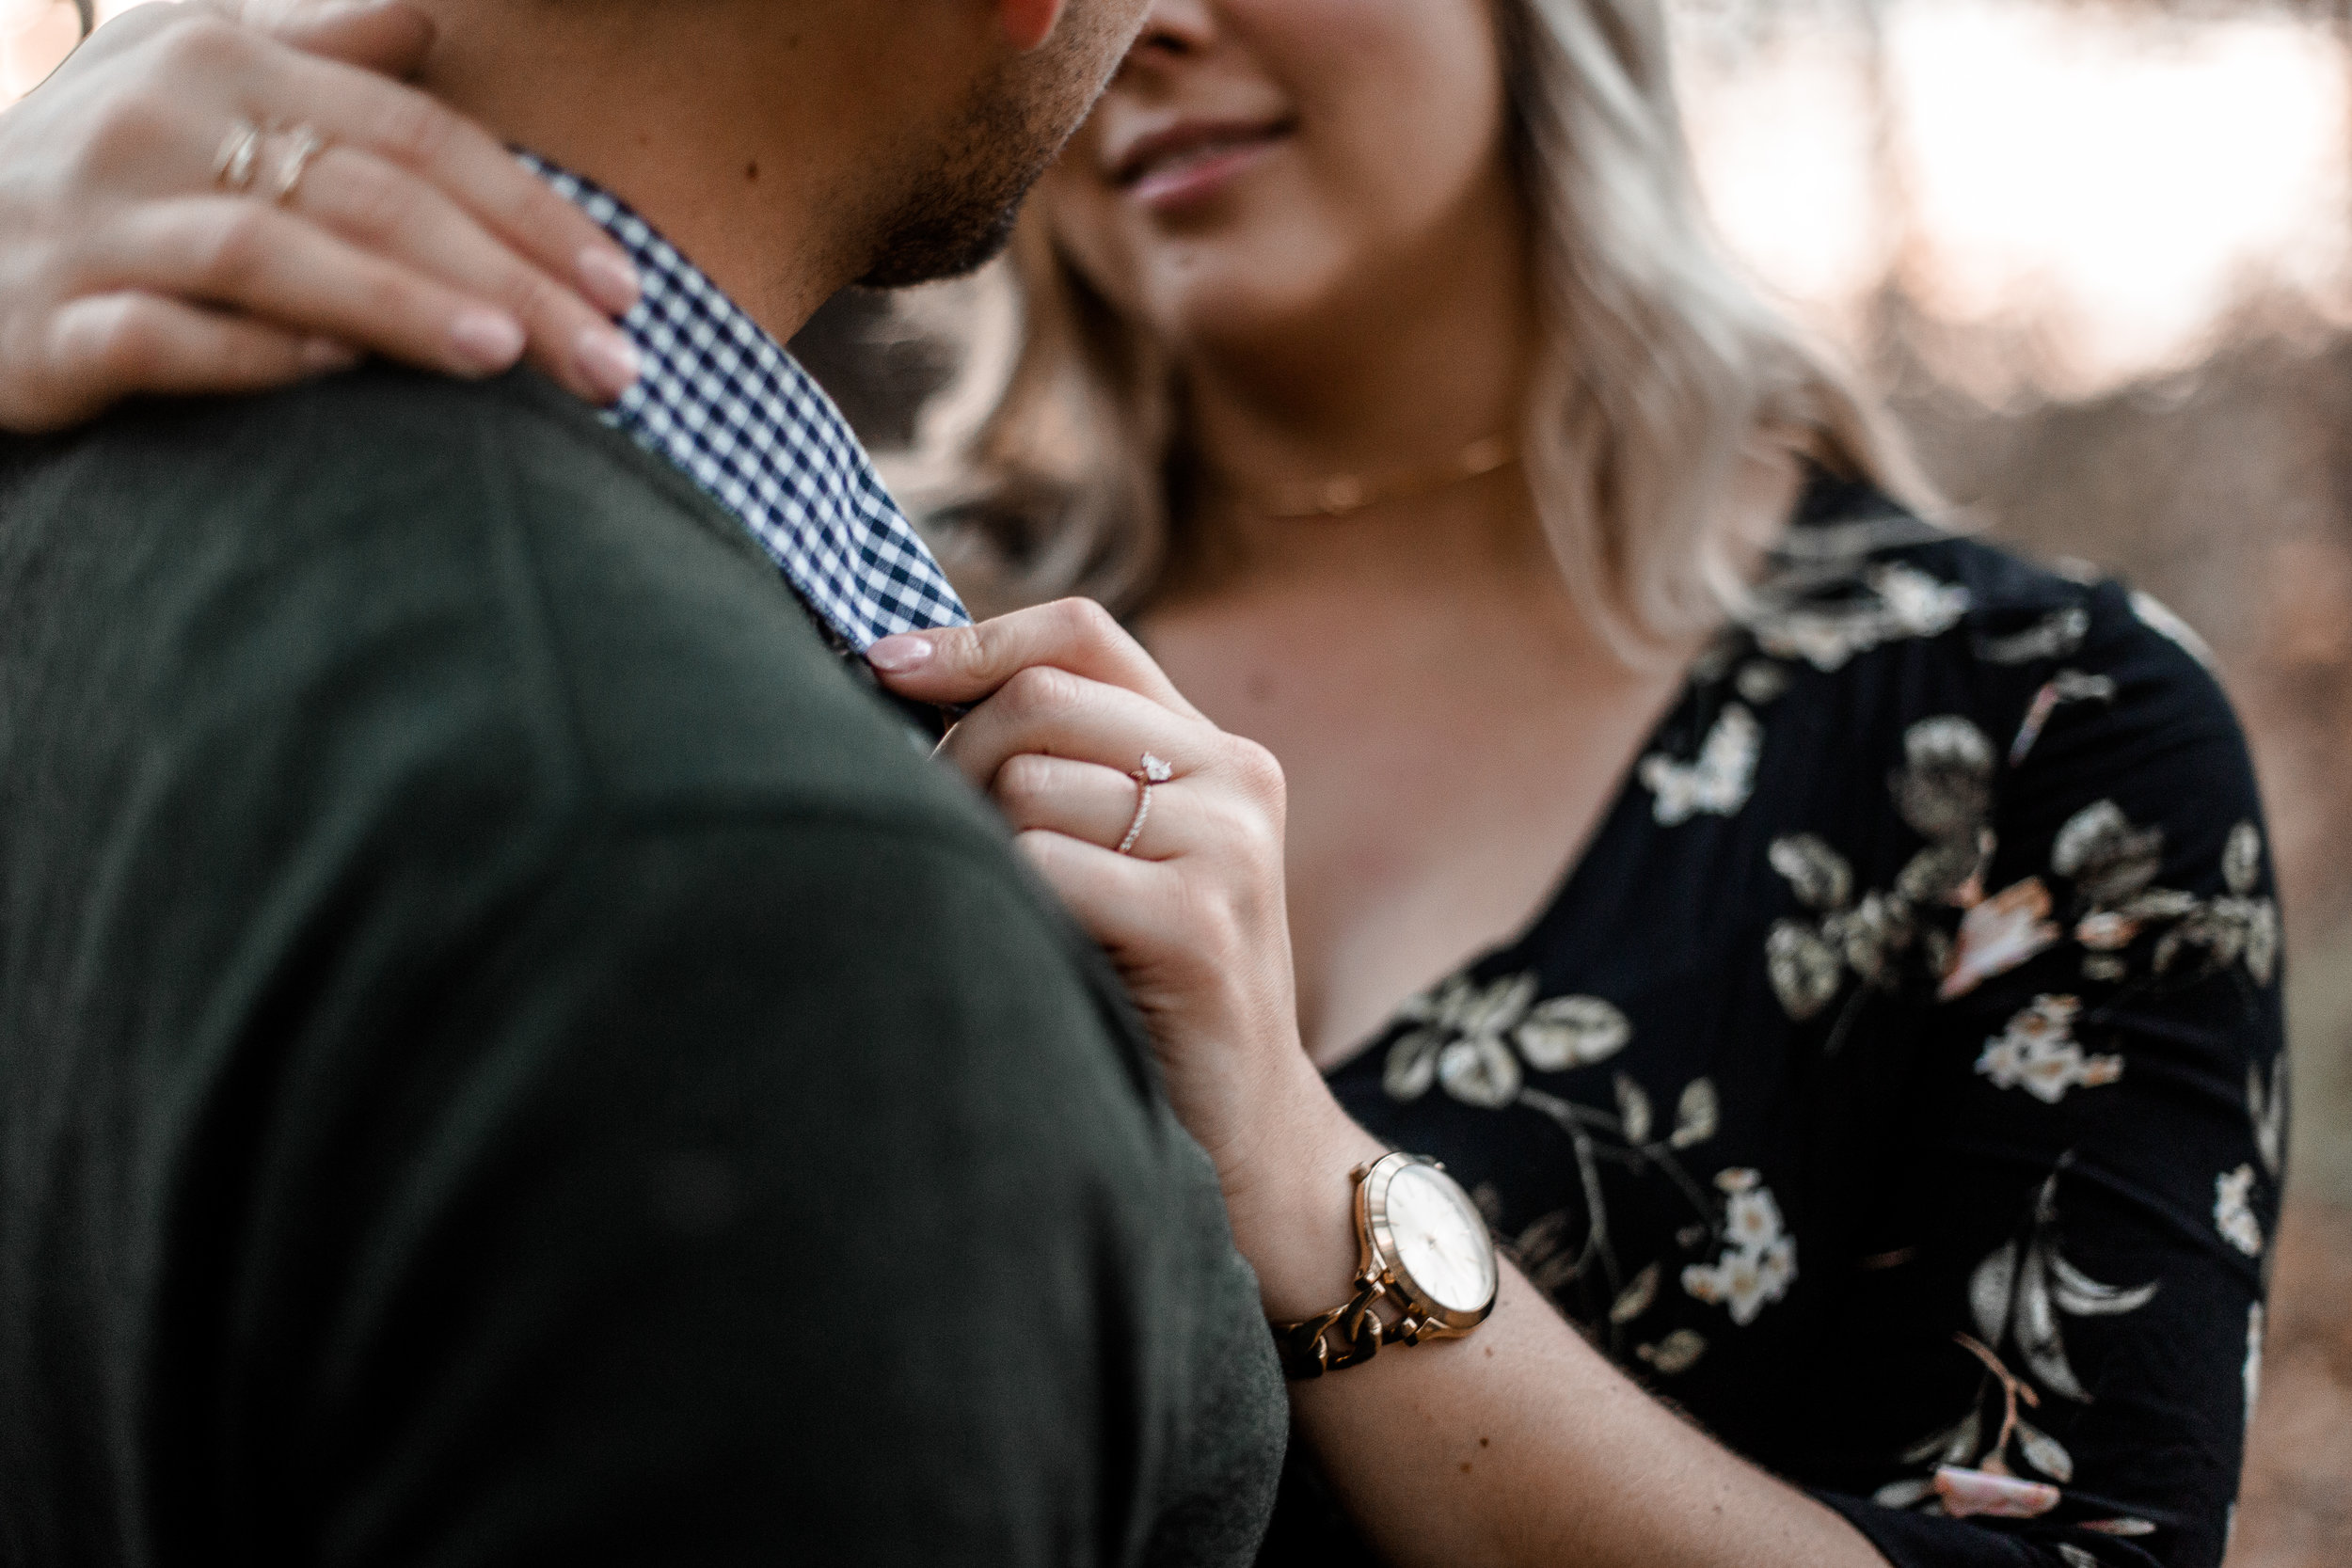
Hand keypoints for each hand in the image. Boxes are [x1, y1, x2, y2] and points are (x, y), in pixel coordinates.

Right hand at [0, 0, 640, 433]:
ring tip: (510, 357)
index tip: (625, 287)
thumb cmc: (103, 179)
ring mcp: (90, 222)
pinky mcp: (41, 323)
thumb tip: (424, 21)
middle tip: (616, 361)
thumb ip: (310, 50)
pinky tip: (341, 374)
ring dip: (400, 306)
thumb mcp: (190, 84)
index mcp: (213, 59)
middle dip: (508, 279)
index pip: (410, 133)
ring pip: (271, 256)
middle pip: (368, 196)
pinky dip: (254, 353)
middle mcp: (151, 122)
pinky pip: (160, 336)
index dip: (528, 209)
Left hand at [870, 599, 1333, 1189]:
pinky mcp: (1199, 924)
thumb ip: (1058, 768)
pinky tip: (1037, 957)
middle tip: (943, 843)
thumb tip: (900, 675)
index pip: (1082, 635)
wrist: (1245, 1136)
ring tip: (1011, 921)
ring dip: (983, 851)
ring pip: (1028, 786)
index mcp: (1215, 750)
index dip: (973, 640)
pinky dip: (1010, 909)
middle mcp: (1236, 777)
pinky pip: (1042, 865)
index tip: (882, 667)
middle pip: (1040, 698)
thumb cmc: (1144, 994)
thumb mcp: (1118, 859)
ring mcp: (1226, 848)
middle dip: (958, 759)